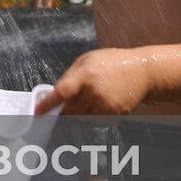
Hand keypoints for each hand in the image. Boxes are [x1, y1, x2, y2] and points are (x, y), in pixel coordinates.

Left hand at [35, 48, 150, 114]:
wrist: (142, 71)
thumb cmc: (111, 62)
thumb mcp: (87, 60)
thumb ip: (70, 76)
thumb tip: (55, 92)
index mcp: (86, 76)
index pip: (62, 92)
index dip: (48, 104)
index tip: (38, 111)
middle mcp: (95, 93)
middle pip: (70, 111)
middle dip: (64, 109)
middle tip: (65, 104)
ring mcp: (106, 106)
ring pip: (82, 118)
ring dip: (79, 113)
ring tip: (88, 98)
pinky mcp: (115, 115)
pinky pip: (96, 121)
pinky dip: (93, 115)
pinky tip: (101, 102)